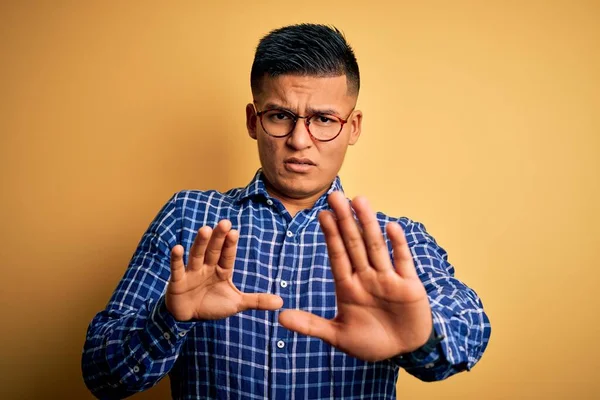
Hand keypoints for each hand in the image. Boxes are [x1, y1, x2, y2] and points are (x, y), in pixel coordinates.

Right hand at [166, 219, 282, 320]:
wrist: (187, 317)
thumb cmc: (211, 305)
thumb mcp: (236, 304)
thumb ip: (257, 301)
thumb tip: (280, 302)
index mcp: (221, 270)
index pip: (227, 256)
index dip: (230, 245)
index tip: (235, 231)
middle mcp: (207, 267)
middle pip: (213, 250)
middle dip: (218, 237)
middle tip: (224, 222)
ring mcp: (192, 272)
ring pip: (197, 255)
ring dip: (200, 243)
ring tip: (205, 229)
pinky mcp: (177, 281)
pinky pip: (177, 269)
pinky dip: (176, 260)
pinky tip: (177, 248)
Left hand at [279, 192, 432, 361]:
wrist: (405, 350)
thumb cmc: (371, 342)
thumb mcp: (338, 336)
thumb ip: (311, 325)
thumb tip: (280, 317)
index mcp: (348, 286)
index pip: (337, 255)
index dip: (330, 235)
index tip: (321, 214)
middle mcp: (367, 277)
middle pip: (354, 244)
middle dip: (345, 221)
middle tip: (335, 196)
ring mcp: (388, 279)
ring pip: (376, 247)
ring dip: (368, 224)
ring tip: (360, 200)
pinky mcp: (410, 286)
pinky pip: (403, 262)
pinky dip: (398, 245)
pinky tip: (391, 226)